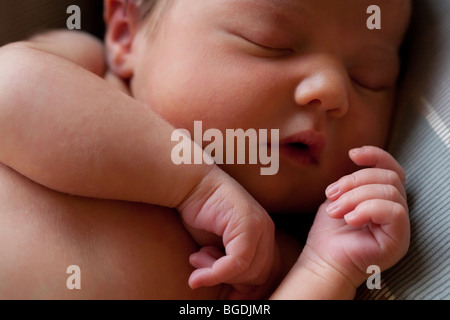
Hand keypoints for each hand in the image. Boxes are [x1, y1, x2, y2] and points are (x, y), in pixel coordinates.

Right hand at [177, 166, 276, 297]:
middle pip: (260, 276)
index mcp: (264, 236)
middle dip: (230, 283)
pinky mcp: (247, 224)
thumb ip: (231, 265)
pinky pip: (237, 263)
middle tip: (201, 272)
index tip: (228, 298)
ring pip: (249, 271)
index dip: (249, 291)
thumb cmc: (201, 213)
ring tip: (196, 259)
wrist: (191, 184)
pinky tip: (197, 270)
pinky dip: (215, 272)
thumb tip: (237, 293)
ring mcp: (260, 227)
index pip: (268, 274)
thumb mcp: (218, 247)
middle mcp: (266, 232)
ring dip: (217, 274)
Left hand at [302, 146, 409, 287]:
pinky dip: (367, 209)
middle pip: (389, 177)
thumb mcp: (340, 197)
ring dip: (356, 196)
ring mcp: (400, 227)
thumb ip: (353, 180)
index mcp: (383, 200)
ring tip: (336, 211)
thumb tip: (356, 154)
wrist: (323, 261)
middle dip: (355, 181)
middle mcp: (396, 211)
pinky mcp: (399, 240)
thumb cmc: (329, 232)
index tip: (352, 155)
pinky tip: (349, 219)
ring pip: (390, 191)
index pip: (391, 169)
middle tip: (332, 195)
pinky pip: (393, 211)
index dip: (375, 156)